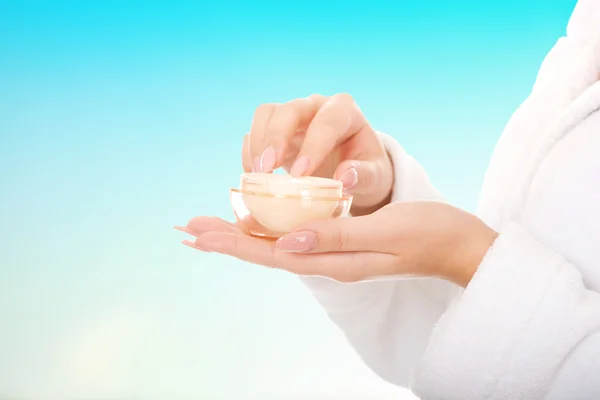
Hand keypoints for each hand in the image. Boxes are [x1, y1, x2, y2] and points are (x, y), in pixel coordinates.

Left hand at [176, 201, 497, 286]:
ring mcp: (334, 253)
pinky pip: (296, 236)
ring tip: (211, 227)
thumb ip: (335, 236)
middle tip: (188, 230)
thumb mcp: (382, 232)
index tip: (198, 233)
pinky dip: (269, 228)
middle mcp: (327, 259)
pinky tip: (257, 222)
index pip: (271, 252)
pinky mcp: (343, 242)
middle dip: (226, 239)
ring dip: (242, 234)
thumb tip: (285, 242)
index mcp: (334, 260)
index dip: (233, 242)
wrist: (456, 243)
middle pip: (266, 250)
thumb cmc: (427, 233)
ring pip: (277, 243)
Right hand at [243, 93, 392, 214]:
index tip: (300, 175)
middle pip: (290, 109)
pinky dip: (251, 151)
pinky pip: (256, 130)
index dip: (312, 146)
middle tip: (267, 169)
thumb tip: (345, 177)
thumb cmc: (366, 172)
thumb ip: (364, 175)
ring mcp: (294, 115)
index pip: (327, 121)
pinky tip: (254, 175)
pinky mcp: (276, 129)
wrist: (352, 171)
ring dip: (259, 142)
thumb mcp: (375, 177)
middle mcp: (317, 106)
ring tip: (257, 174)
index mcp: (346, 112)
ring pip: (267, 113)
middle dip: (276, 138)